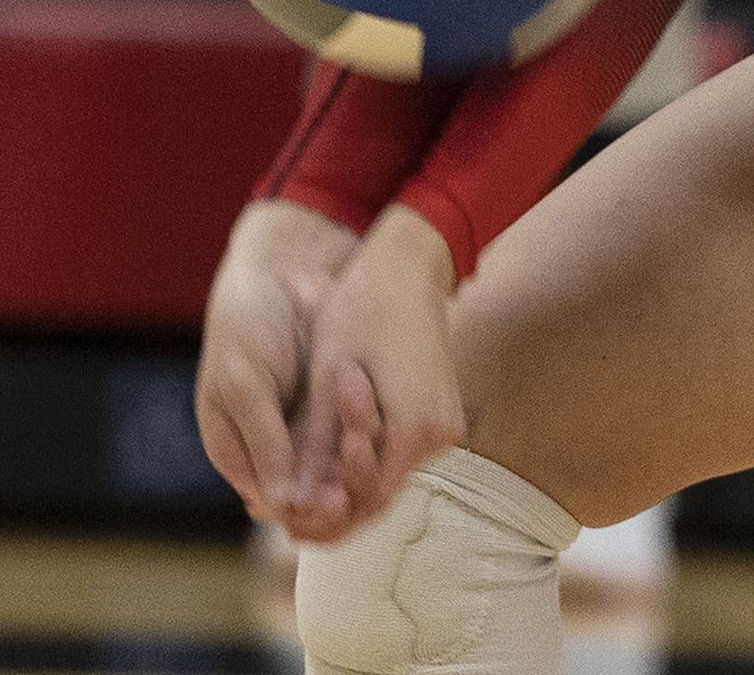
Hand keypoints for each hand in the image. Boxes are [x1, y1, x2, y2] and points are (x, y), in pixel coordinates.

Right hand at [195, 200, 356, 522]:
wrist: (285, 263)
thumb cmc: (249, 319)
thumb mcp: (243, 381)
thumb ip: (262, 440)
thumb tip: (280, 507)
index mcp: (235, 449)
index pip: (272, 501)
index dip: (306, 509)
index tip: (338, 502)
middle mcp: (273, 446)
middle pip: (309, 493)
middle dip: (337, 494)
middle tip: (364, 487)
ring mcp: (308, 424)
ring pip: (337, 469)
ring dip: (357, 470)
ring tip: (375, 457)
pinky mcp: (340, 401)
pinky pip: (357, 433)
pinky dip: (370, 438)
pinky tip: (388, 434)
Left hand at [286, 204, 463, 543]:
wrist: (409, 264)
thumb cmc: (363, 309)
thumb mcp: (329, 380)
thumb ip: (317, 447)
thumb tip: (292, 505)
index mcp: (417, 427)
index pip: (367, 497)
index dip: (324, 512)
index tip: (285, 506)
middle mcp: (441, 435)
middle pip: (381, 494)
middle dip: (333, 502)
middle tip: (286, 504)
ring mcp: (446, 425)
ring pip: (390, 475)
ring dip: (348, 481)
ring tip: (301, 480)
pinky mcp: (440, 414)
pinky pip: (400, 453)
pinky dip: (367, 458)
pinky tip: (330, 454)